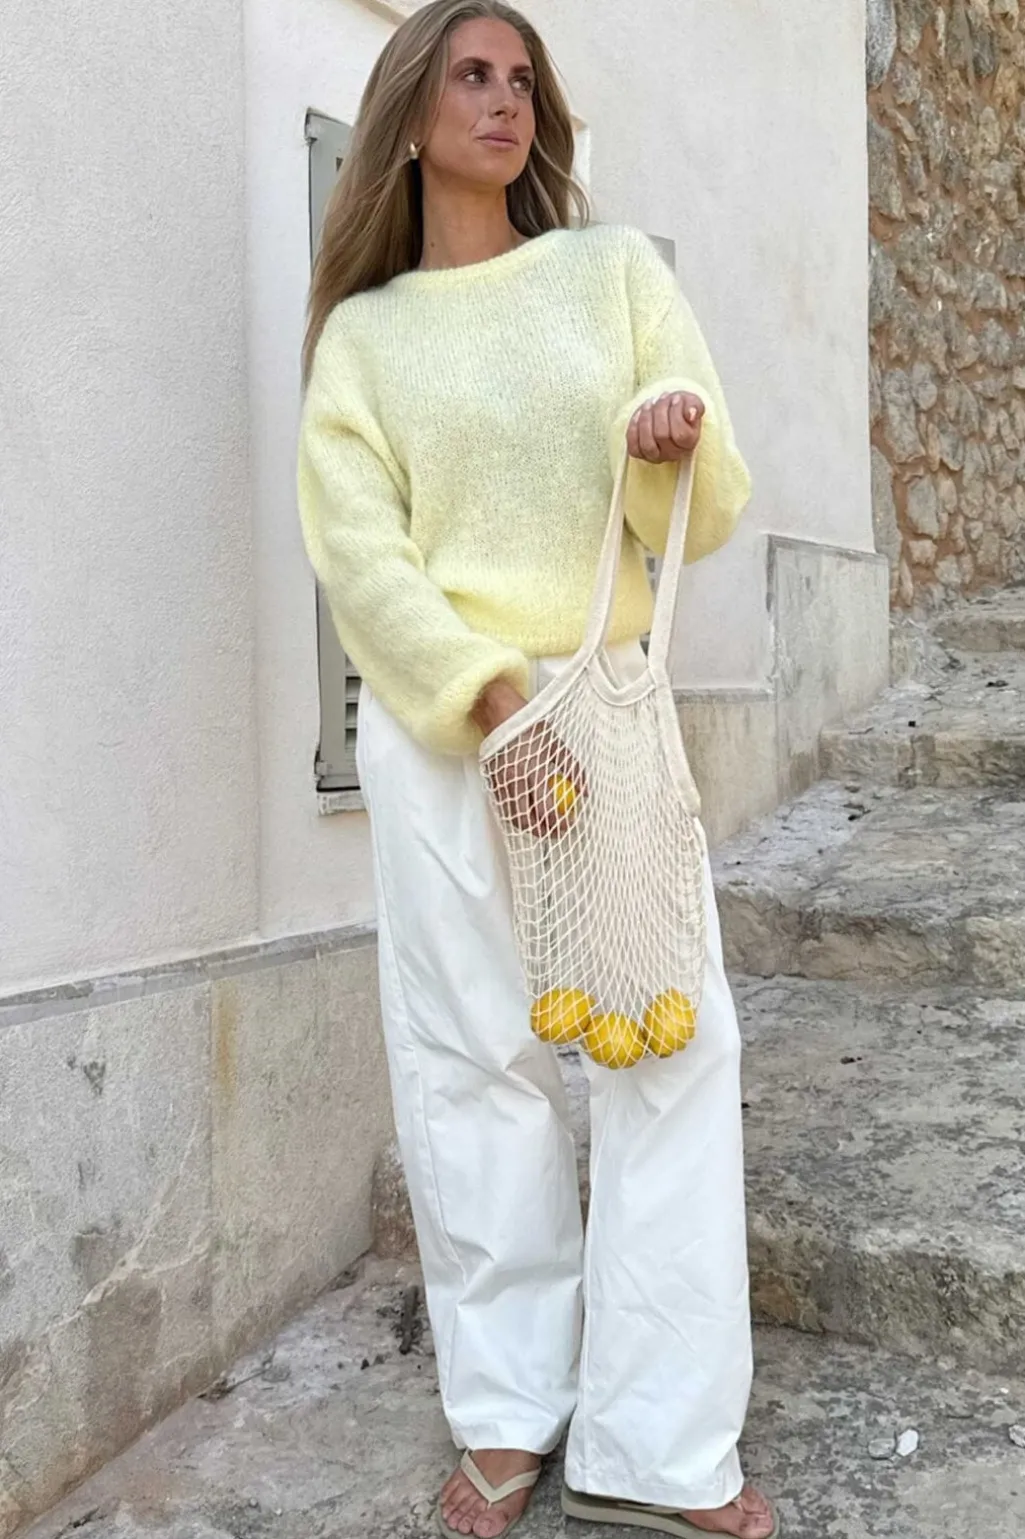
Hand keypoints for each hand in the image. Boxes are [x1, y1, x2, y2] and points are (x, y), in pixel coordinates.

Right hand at [473, 682, 583, 838]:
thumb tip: (584, 791)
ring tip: (543, 826)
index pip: (546, 809)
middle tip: (557, 831)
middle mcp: (515, 781)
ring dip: (529, 827)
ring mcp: (501, 783)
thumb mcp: (557, 745)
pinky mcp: (492, 783)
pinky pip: (504, 808)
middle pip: (528, 820)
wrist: (499, 715)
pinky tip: (527, 814)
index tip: (569, 822)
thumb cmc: (530, 726)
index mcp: (533, 771)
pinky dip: (516, 815)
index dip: (559, 821)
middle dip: (544, 831)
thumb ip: (572, 769)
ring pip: (514, 818)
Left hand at [627, 391, 703, 462]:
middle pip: (662, 436)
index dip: (676, 414)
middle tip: (662, 397)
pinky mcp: (640, 454)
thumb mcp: (693, 403)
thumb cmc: (682, 407)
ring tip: (649, 403)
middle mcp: (673, 454)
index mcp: (689, 443)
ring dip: (645, 420)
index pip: (681, 434)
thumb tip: (691, 414)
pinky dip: (633, 429)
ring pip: (647, 444)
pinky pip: (633, 447)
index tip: (676, 398)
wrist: (668, 409)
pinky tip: (639, 414)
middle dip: (660, 411)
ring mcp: (656, 457)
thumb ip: (695, 407)